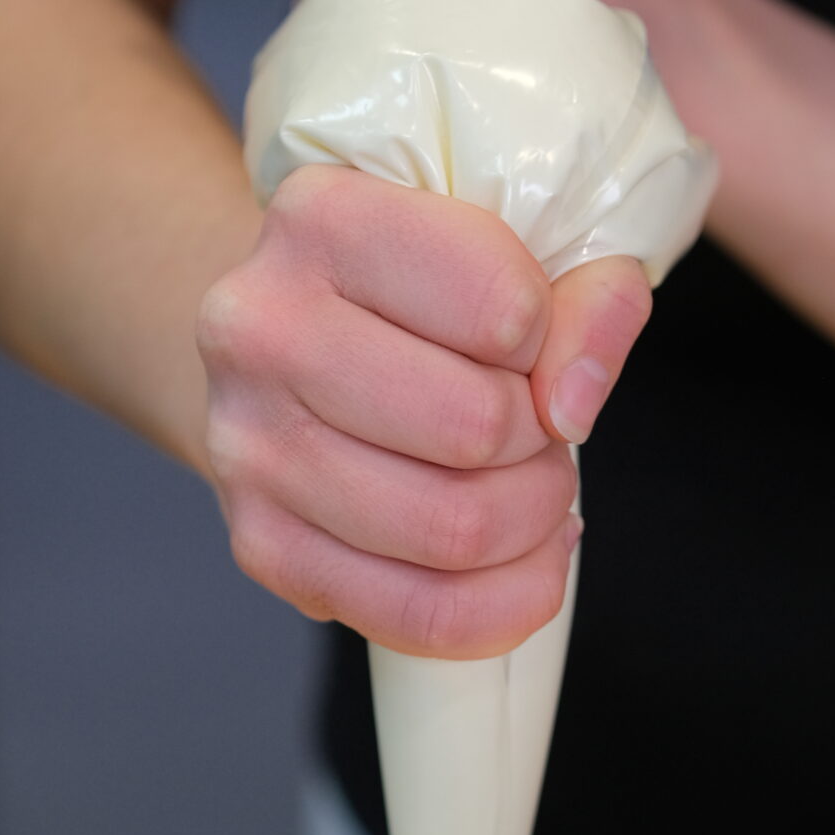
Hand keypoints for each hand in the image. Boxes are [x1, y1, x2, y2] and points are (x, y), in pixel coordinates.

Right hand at [197, 166, 650, 655]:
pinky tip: (521, 562)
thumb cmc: (420, 290)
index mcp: (320, 219)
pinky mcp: (260, 545)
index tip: (529, 337)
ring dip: (530, 520)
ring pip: (452, 531)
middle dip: (541, 442)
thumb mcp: (519, 246)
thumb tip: (574, 404)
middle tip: (537, 428)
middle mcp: (258, 330)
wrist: (288, 341)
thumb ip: (589, 296)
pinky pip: (419, 616)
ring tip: (526, 485)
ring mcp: (245, 447)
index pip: (501, 308)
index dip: (550, 336)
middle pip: (474, 431)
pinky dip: (503, 603)